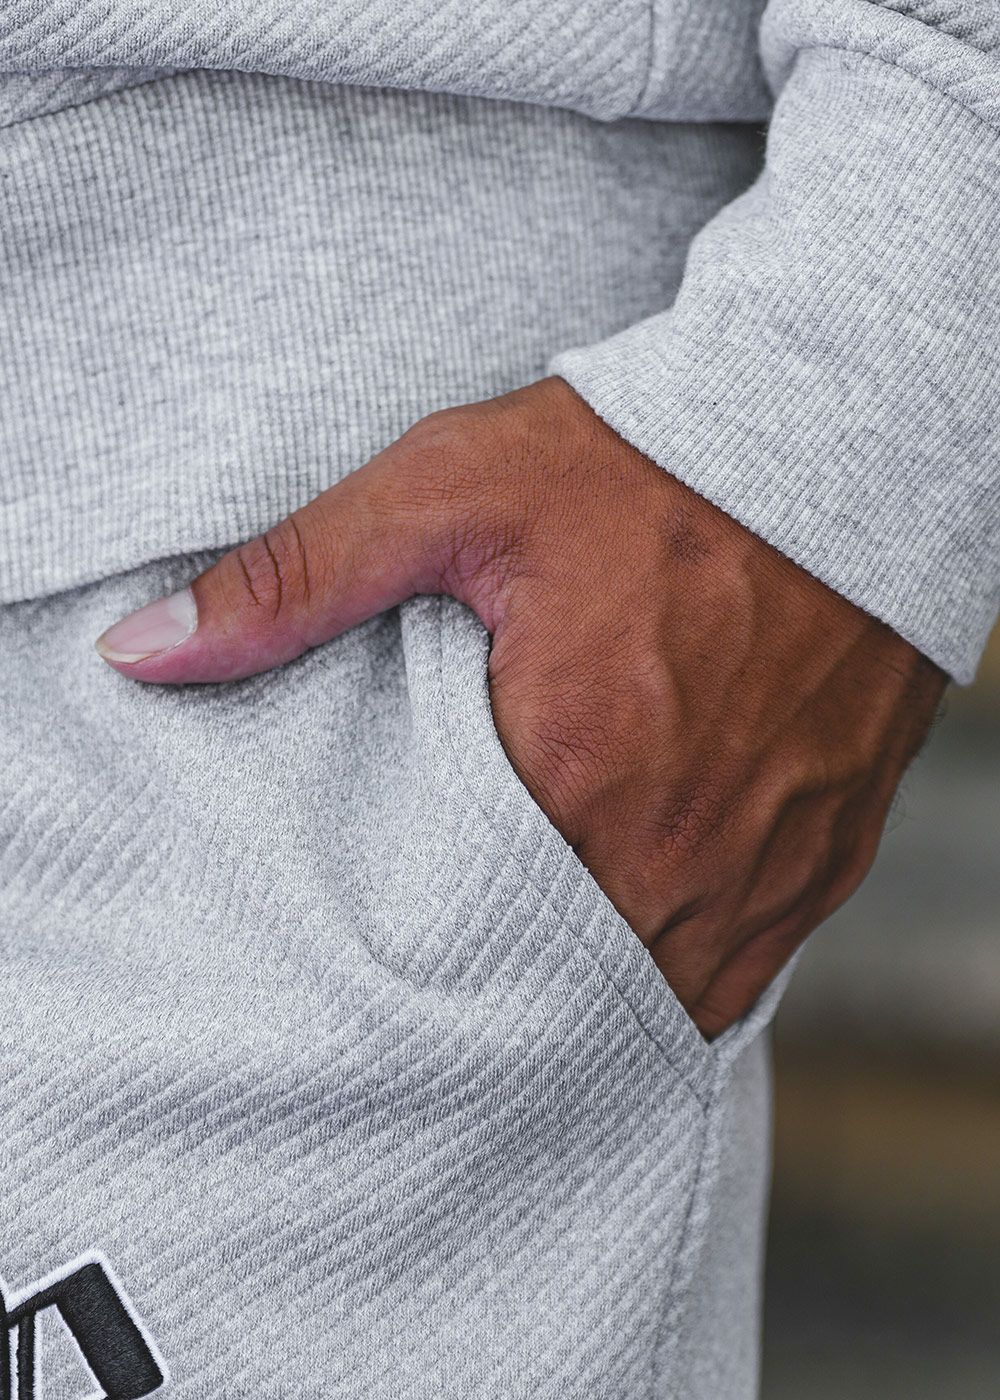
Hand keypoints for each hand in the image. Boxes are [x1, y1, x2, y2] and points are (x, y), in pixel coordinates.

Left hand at [96, 378, 946, 1035]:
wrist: (838, 449)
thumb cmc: (644, 468)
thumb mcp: (451, 496)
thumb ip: (295, 580)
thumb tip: (140, 653)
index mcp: (573, 776)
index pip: (455, 935)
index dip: (408, 953)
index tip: (379, 949)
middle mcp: (677, 852)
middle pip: (554, 985)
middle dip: (496, 987)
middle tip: (451, 967)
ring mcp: (763, 868)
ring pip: (653, 999)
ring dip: (588, 990)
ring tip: (535, 966)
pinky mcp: (824, 859)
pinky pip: (739, 976)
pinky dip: (678, 969)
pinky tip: (634, 931)